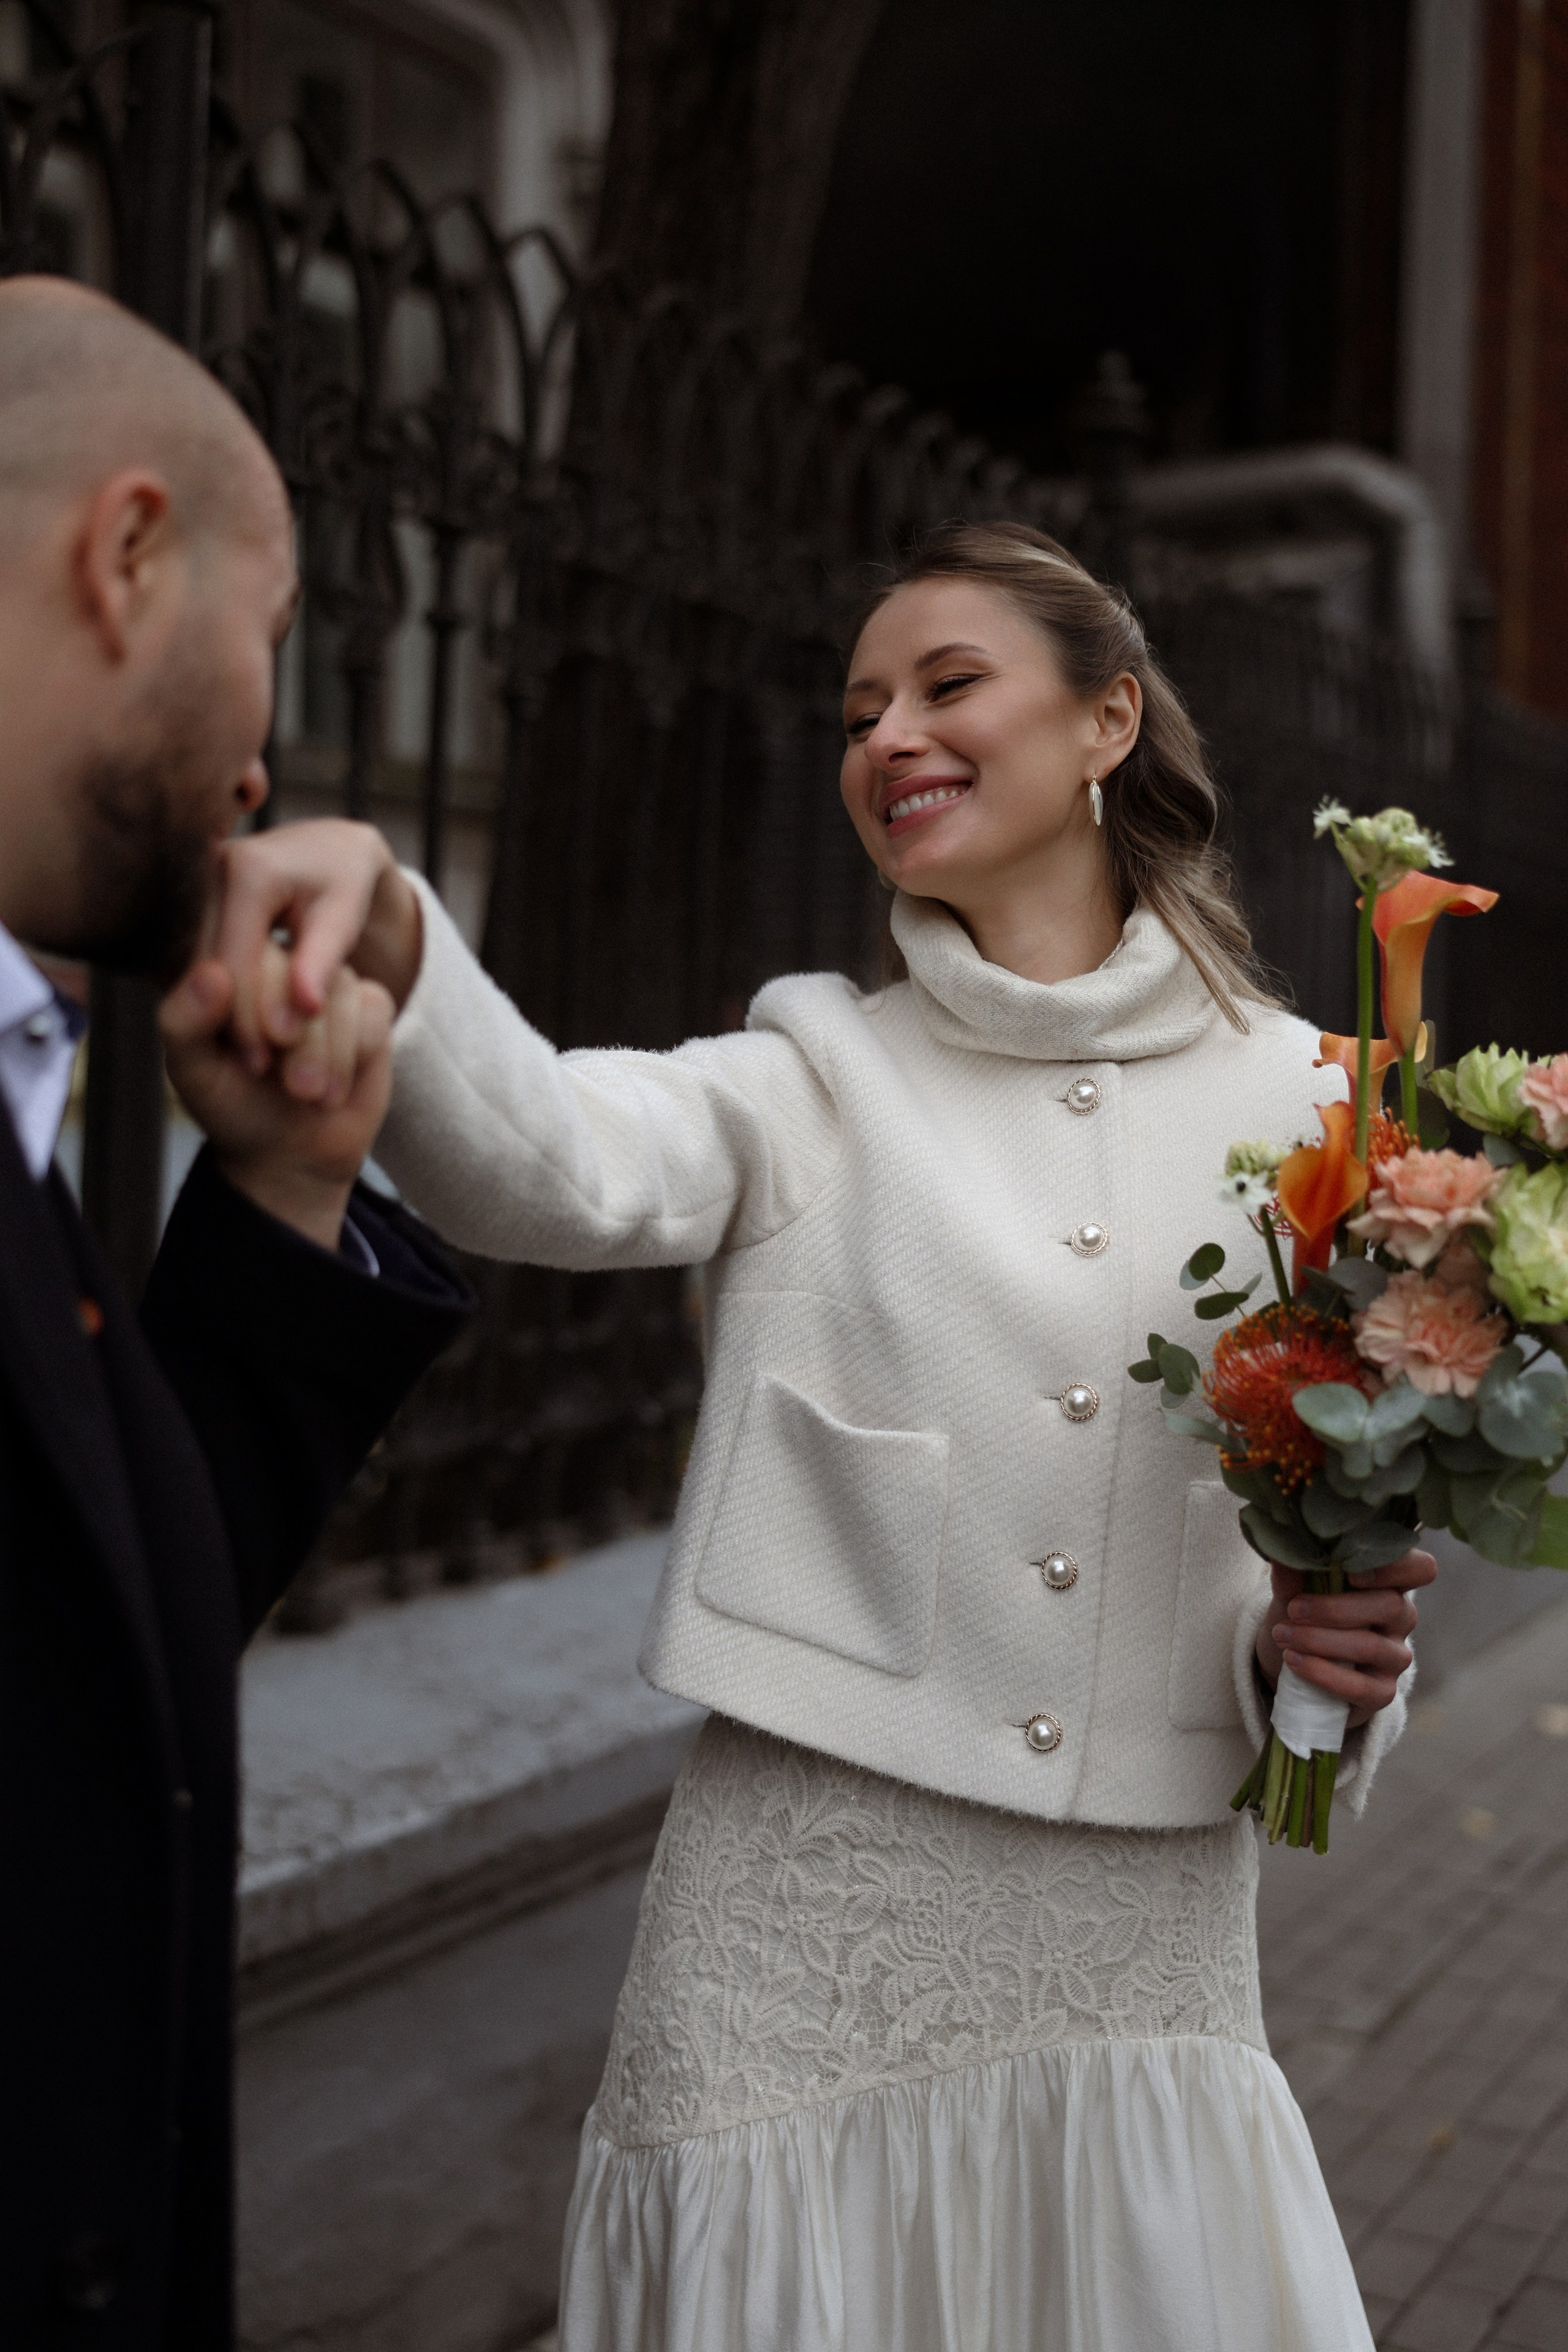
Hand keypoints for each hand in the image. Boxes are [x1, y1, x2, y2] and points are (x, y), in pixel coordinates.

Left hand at [160, 947, 394, 1251]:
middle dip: (299, 1038)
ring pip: (338, 990)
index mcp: (229, 967)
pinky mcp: (369, 1004)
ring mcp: (327, 981)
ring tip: (309, 1095)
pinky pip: (373, 1009)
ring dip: (328, 1055)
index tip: (254, 1066)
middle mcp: (281, 963)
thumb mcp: (194, 1073)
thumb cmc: (234, 1104)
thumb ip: (184, 1022)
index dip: (254, 1009)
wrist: (290, 1151)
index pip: (246, 956)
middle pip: (298, 968)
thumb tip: (212, 973)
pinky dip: (354, 1057)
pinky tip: (335, 1089)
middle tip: (292, 1087)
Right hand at [212, 818, 422, 1071]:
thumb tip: (306, 1006)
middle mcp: (209, 874)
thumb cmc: (343, 882)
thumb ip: (324, 960)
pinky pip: (199, 962)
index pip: (237, 958)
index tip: (265, 1064)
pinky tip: (237, 1037)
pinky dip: (219, 1000)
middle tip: (259, 1072)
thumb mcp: (344, 915)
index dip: (249, 1015)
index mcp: (249, 872)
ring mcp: (196, 890)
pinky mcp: (192, 907)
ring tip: (254, 1065)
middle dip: (233, 1023)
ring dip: (222, 1016)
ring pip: (198, 969)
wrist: (326, 847)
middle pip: (210, 968)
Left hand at [1254, 1547, 1435, 1727]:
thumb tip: (1283, 1555)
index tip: (1349, 1571)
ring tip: (1283, 1636)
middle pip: (1390, 1605)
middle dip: (1335, 1608)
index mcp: (1389, 1583)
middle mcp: (1401, 1617)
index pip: (1420, 1568)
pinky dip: (1322, 1673)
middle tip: (1294, 1609)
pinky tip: (1294, 1661)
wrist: (1293, 1664)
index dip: (1396, 1566)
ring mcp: (1395, 1657)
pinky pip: (1362, 1688)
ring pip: (1371, 1647)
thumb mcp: (1294, 1590)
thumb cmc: (1304, 1615)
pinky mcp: (1383, 1692)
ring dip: (1321, 1641)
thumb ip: (1294, 1574)